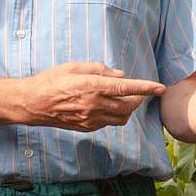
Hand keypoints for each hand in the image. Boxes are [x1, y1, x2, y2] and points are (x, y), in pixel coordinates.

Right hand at [21, 61, 164, 132]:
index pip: (127, 88)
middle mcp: (95, 105)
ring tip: (122, 101)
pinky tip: (105, 108)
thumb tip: (120, 75)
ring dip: (127, 110)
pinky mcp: (87, 128)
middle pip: (129, 107)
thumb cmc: (52, 80)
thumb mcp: (75, 67)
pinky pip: (108, 123)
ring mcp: (91, 119)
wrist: (33, 103)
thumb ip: (100, 69)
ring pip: (121, 119)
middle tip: (136, 93)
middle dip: (137, 100)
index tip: (161, 88)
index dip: (146, 88)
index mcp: (93, 86)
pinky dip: (113, 116)